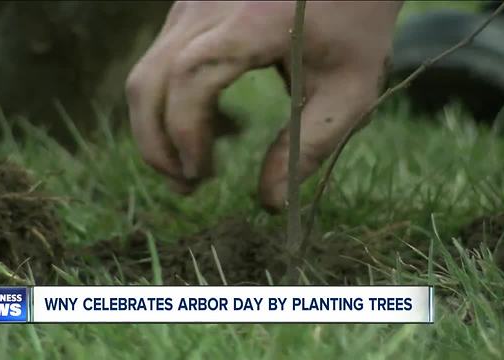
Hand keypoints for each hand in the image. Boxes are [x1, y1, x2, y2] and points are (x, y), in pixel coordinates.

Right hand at [126, 1, 401, 211]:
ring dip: (160, 126)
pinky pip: (160, 62)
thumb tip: (270, 203)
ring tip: (197, 164)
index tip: (203, 176)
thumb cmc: (355, 28)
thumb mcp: (350, 91)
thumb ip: (309, 146)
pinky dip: (171, 103)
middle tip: (186, 186)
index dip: (185, 132)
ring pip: (148, 72)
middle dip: (157, 143)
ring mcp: (193, 3)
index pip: (191, 77)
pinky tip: (211, 124)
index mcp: (254, 21)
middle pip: (151, 78)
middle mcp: (210, 5)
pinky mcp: (190, 10)